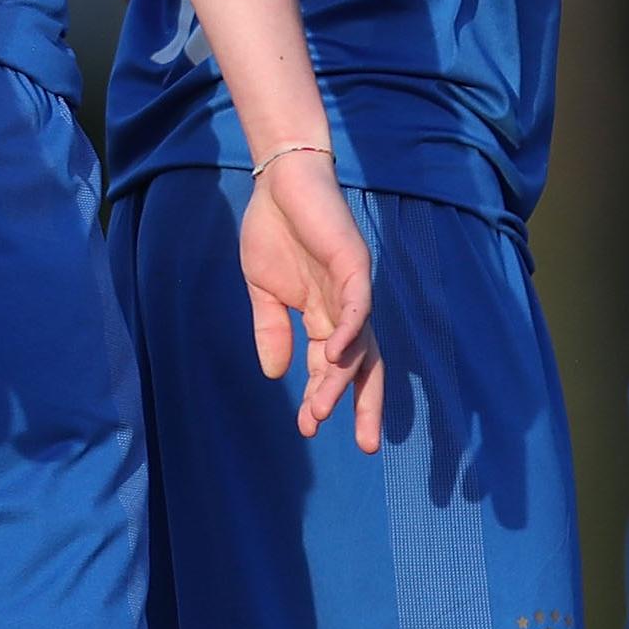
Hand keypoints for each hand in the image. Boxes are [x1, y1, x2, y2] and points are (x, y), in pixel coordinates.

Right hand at [240, 150, 383, 452]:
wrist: (279, 184)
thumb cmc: (275, 232)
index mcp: (325, 315)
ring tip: (322, 410)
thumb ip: (272, 330)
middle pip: (364, 362)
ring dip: (341, 377)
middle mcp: (346, 306)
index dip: (324, 397)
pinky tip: (335, 355)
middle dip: (364, 402)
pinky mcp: (353, 261)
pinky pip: (358, 301)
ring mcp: (353, 285)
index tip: (309, 429)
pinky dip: (350, 330)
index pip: (334, 367)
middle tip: (364, 445)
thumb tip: (277, 374)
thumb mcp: (264, 291)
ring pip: (358, 341)